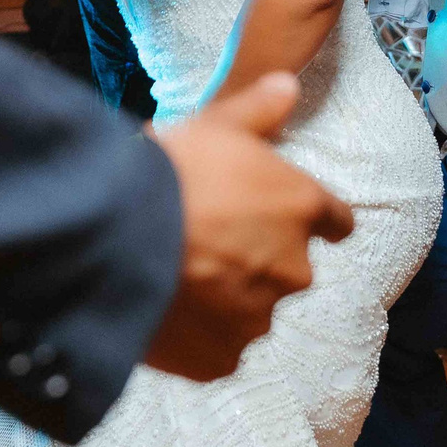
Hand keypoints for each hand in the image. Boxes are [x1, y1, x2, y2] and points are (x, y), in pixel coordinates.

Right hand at [142, 73, 354, 381]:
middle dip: (257, 258)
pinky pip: (217, 350)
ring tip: (176, 276)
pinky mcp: (221, 361)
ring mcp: (257, 320)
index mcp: (301, 209)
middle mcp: (293, 269)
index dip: (314, 219)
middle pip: (289, 268)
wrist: (111, 237)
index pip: (336, 221)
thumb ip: (259, 109)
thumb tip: (289, 85)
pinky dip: (198, 337)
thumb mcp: (215, 124)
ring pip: (250, 310)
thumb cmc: (169, 172)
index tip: (290, 217)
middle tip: (206, 241)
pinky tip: (164, 310)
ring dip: (226, 298)